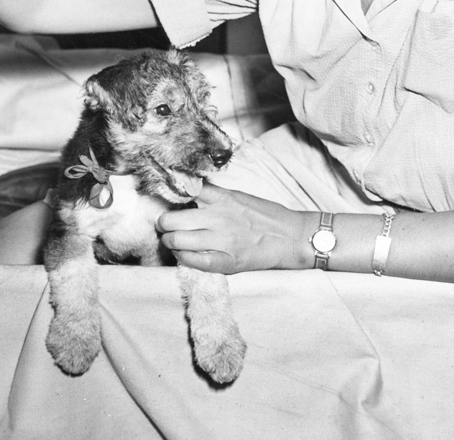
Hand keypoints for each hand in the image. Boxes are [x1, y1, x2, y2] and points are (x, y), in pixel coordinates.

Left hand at [157, 183, 311, 273]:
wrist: (291, 236)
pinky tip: (185, 255)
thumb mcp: (238, 196)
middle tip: (165, 227)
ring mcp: (221, 240)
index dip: (168, 199)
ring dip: (170, 242)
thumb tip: (187, 192)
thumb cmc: (265, 215)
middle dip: (163, 224)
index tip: (164, 203)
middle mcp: (218, 217)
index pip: (182, 192)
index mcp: (221, 198)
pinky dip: (183, 258)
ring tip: (173, 242)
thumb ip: (213, 196)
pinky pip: (193, 262)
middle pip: (170, 219)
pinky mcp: (227, 261)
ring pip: (176, 241)